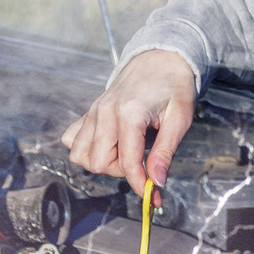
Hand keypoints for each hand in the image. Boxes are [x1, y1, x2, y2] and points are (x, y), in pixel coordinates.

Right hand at [60, 50, 197, 195]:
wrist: (160, 58)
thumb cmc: (174, 86)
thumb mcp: (180, 118)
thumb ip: (166, 151)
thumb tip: (156, 182)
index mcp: (129, 113)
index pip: (127, 162)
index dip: (139, 183)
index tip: (152, 195)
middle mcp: (104, 112)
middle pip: (98, 162)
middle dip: (121, 171)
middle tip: (143, 161)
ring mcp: (93, 112)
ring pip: (80, 155)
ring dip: (102, 162)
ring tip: (126, 152)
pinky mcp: (88, 112)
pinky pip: (73, 140)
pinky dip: (87, 149)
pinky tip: (109, 144)